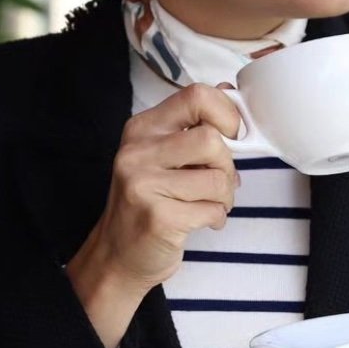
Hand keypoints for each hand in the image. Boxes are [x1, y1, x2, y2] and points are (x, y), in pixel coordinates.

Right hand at [66, 84, 241, 347]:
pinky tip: (201, 220)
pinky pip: (212, 209)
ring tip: (210, 204)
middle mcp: (137, 152)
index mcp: (142, 128)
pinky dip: (216, 217)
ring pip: (217, 177)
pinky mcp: (157, 217)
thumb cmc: (149, 203)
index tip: (232, 137)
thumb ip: (193, 126)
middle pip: (211, 139)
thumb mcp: (162, 156)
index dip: (227, 114)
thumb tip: (231, 91)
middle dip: (228, 165)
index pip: (196, 95)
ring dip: (225, 196)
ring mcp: (144, 184)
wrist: (117, 256)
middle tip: (219, 182)